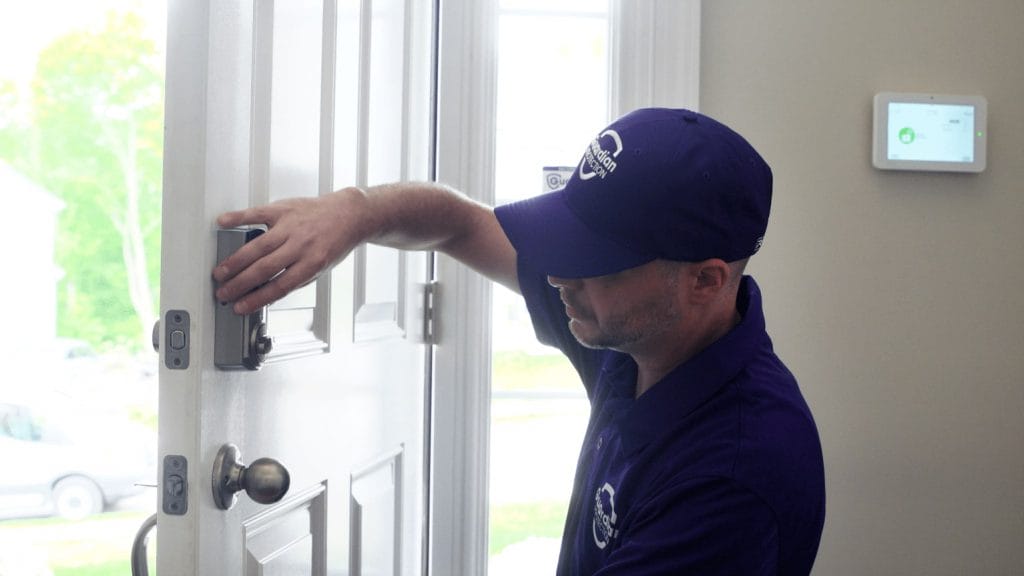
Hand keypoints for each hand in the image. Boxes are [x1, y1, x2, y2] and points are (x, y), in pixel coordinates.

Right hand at [213, 188, 369, 313]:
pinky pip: (257, 213)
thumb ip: (295, 279)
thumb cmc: (334, 242)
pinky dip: (238, 217)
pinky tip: (223, 222)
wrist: (348, 215)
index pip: (278, 287)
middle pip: (264, 269)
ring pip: (257, 247)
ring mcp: (290, 226)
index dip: (256, 299)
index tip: (239, 307)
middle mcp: (300, 245)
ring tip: (220, 273)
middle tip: (223, 292)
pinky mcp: (283, 209)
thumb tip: (266, 293)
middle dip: (239, 284)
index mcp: (311, 263)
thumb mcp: (320, 268)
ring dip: (235, 262)